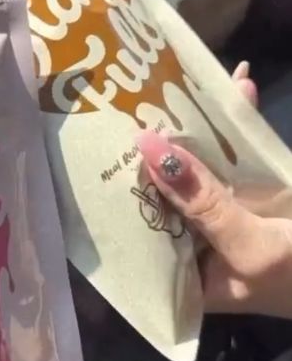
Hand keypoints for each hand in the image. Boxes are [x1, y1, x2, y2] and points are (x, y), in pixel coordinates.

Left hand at [138, 62, 291, 318]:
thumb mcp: (250, 246)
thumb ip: (203, 203)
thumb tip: (151, 150)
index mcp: (187, 277)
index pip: (140, 230)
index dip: (124, 189)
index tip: (106, 147)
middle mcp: (199, 247)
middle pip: (168, 193)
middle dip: (158, 151)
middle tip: (133, 104)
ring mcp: (227, 220)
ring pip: (201, 171)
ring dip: (196, 131)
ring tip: (175, 84)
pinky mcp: (255, 198)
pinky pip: (237, 160)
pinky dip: (237, 127)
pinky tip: (237, 86)